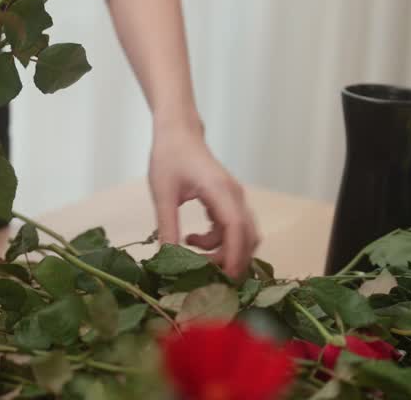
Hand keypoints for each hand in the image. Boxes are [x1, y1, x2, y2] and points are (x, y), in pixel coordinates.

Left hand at [148, 126, 259, 279]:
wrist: (178, 132)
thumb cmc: (169, 157)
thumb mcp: (162, 193)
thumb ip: (167, 225)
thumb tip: (167, 258)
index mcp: (220, 190)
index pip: (236, 228)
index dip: (233, 256)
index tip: (224, 278)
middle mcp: (235, 195)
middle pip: (248, 236)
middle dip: (233, 260)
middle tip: (207, 277)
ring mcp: (235, 198)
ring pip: (243, 234)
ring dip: (224, 250)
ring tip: (195, 255)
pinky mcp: (229, 200)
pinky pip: (233, 228)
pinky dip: (219, 240)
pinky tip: (193, 240)